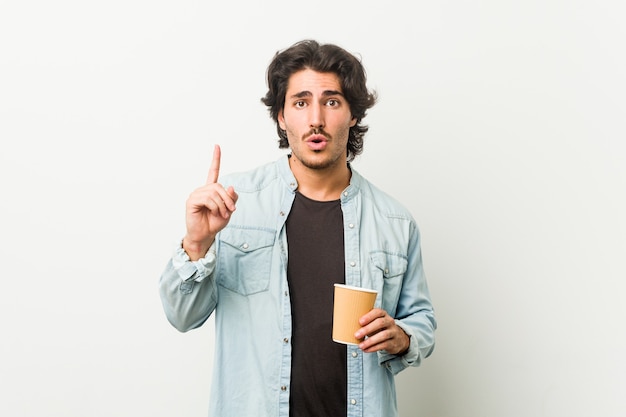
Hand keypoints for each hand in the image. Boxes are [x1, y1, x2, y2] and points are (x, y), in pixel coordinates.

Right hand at [183, 145, 237, 259]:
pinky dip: (215, 206)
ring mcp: (196, 194)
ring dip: (222, 204)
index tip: (217, 146)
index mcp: (211, 190)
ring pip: (214, 192)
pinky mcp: (191, 201)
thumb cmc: (215, 222)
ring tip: (223, 214)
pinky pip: (207, 199)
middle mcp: (202, 190)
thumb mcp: (229, 210)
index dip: (215, 159)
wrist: (206, 235)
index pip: (213, 171)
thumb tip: (231, 186)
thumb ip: (232, 198)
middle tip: (231, 210)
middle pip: (219, 186)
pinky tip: (214, 212)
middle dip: (228, 199)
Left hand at [355, 308, 409, 354]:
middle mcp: (389, 322)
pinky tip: (366, 349)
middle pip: (380, 323)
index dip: (369, 316)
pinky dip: (374, 348)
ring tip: (361, 345)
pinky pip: (384, 345)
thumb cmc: (381, 329)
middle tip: (356, 335)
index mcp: (383, 314)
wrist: (399, 338)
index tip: (360, 322)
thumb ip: (366, 322)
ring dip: (370, 341)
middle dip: (367, 329)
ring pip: (383, 335)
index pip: (378, 312)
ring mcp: (393, 332)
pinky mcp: (393, 342)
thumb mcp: (375, 322)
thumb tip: (348, 324)